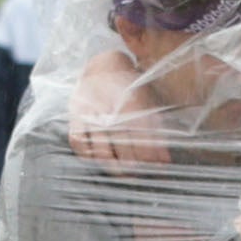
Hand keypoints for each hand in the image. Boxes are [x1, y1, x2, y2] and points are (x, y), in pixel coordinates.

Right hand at [66, 49, 169, 168]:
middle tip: (135, 174)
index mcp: (133, 106)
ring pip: (100, 150)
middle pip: (122, 150)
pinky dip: (87, 155)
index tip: (153, 170)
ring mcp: (92, 114)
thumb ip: (157, 134)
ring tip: (119, 172)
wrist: (103, 66)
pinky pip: (78, 142)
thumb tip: (164, 162)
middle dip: (131, 167)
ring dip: (111, 166)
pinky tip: (96, 158)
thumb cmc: (129, 89)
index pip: (143, 142)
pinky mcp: (76, 115)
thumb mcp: (148, 105)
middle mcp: (112, 111)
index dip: (148, 161)